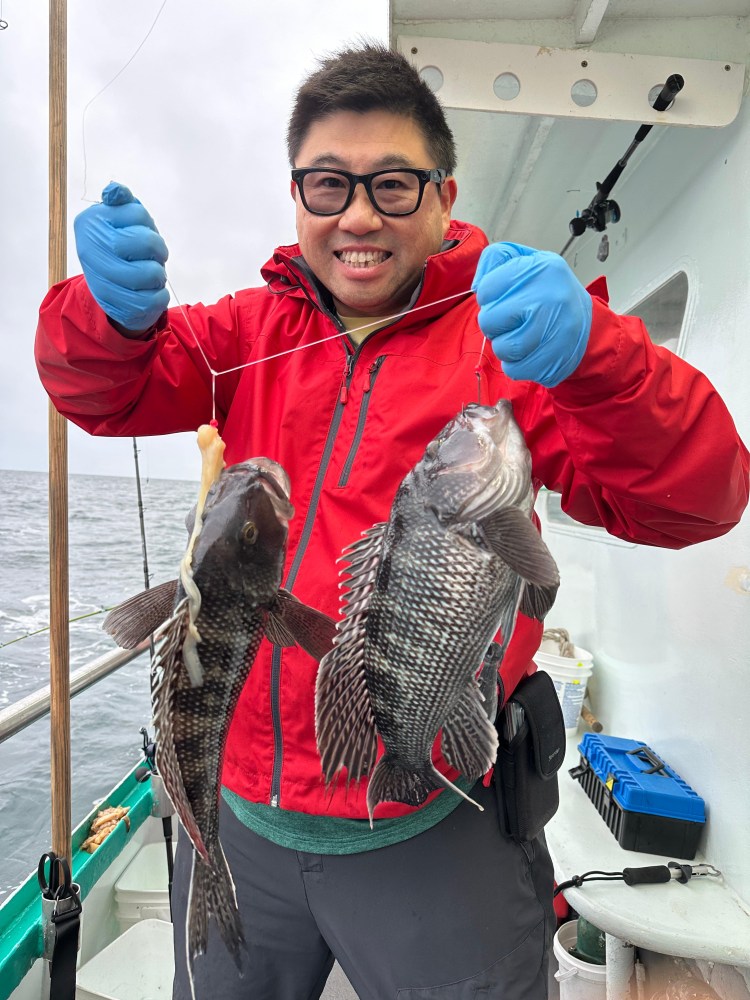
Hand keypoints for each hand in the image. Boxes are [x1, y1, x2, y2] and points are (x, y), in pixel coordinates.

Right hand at [73, 182, 169, 330]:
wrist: (111, 292)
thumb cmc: (120, 246)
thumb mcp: (118, 218)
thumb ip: (120, 202)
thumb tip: (115, 191)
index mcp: (90, 224)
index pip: (137, 214)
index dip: (147, 223)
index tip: (140, 230)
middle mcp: (91, 252)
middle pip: (147, 243)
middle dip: (157, 249)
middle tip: (153, 255)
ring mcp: (103, 282)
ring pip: (152, 273)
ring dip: (158, 273)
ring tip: (149, 274)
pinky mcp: (121, 307)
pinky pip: (156, 298)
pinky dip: (159, 295)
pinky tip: (148, 292)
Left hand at [472, 242, 591, 386]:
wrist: (587, 323)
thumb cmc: (547, 292)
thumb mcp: (526, 260)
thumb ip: (496, 259)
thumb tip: (477, 285)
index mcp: (542, 268)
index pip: (486, 289)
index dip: (488, 298)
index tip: (504, 298)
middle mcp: (551, 297)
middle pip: (489, 320)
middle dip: (494, 324)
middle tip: (511, 321)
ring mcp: (555, 331)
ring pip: (501, 348)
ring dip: (504, 346)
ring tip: (520, 336)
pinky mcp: (555, 360)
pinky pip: (514, 369)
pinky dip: (516, 365)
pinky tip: (529, 352)